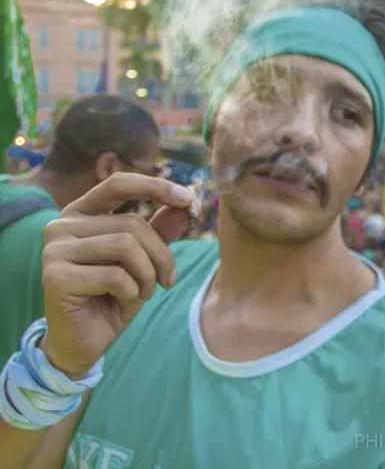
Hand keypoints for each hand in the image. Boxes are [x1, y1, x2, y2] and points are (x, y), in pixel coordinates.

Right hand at [40, 173, 193, 377]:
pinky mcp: (55, 277)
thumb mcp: (144, 260)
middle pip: (132, 225)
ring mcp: (54, 250)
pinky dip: (131, 290)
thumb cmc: (114, 295)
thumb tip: (185, 205)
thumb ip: (159, 230)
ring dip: (147, 275)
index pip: (118, 184)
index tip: (189, 199)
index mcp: (81, 213)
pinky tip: (123, 301)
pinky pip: (114, 275)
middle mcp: (61, 226)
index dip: (155, 187)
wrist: (85, 341)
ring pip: (126, 247)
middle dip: (161, 255)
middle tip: (167, 280)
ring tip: (143, 291)